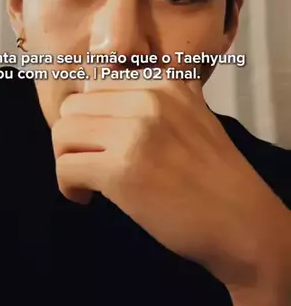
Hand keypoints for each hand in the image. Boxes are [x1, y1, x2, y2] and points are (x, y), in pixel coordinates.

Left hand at [52, 73, 290, 294]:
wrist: (242, 222)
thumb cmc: (212, 176)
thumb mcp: (190, 116)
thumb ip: (152, 100)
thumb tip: (101, 95)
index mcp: (163, 83)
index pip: (94, 83)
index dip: (89, 116)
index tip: (99, 140)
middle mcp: (148, 98)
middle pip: (73, 107)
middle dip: (74, 138)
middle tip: (89, 162)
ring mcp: (135, 131)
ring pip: (62, 133)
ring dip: (67, 160)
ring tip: (88, 181)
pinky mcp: (122, 169)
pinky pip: (65, 167)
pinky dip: (68, 186)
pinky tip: (87, 197)